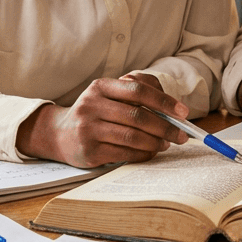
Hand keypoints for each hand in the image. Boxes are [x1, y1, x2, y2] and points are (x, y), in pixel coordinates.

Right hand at [18, 74, 188, 167]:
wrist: (58, 133)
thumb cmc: (94, 112)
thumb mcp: (108, 94)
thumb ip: (136, 92)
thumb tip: (170, 107)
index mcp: (100, 86)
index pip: (137, 89)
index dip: (164, 101)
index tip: (183, 112)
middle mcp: (92, 105)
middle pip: (138, 116)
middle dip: (165, 127)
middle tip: (181, 134)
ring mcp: (88, 129)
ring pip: (132, 137)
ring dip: (156, 142)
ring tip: (166, 143)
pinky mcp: (89, 151)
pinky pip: (124, 153)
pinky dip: (143, 154)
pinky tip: (151, 152)